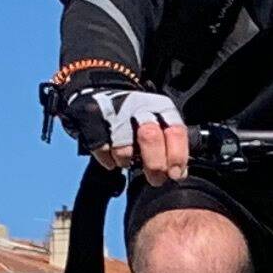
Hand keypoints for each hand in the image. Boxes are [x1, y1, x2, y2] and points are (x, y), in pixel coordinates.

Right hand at [72, 85, 187, 181]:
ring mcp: (115, 115)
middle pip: (150, 137)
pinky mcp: (93, 122)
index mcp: (161, 108)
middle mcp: (139, 108)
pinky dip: (109, 160)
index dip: (177, 156)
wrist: (104, 95)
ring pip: (124, 150)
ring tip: (129, 159)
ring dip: (127, 162)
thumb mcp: (161, 125)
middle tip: (156, 178)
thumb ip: (173, 147)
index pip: (175, 131)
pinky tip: (113, 157)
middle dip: (155, 165)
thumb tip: (179, 173)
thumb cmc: (138, 118)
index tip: (175, 174)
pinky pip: (103, 152)